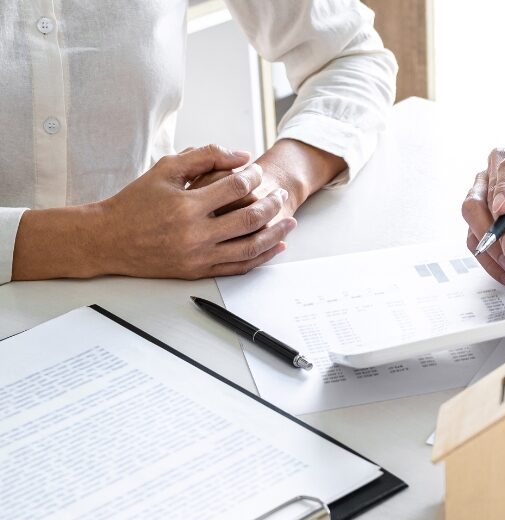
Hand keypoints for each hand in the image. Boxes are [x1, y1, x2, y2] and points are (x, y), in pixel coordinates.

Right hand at [96, 144, 295, 277]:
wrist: (108, 239)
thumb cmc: (136, 201)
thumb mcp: (166, 169)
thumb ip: (204, 156)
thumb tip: (242, 155)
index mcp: (186, 205)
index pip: (236, 187)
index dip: (253, 176)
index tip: (258, 171)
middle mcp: (194, 233)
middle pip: (250, 218)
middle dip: (272, 204)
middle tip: (281, 195)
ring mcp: (198, 256)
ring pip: (250, 247)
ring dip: (276, 233)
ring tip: (289, 221)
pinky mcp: (198, 272)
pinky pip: (238, 267)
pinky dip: (261, 257)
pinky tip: (275, 246)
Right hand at [462, 134, 504, 287]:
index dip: (504, 189)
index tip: (504, 211)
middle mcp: (501, 166)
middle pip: (482, 195)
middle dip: (497, 228)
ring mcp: (489, 189)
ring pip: (473, 216)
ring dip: (490, 245)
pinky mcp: (486, 214)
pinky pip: (476, 235)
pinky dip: (489, 257)